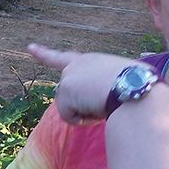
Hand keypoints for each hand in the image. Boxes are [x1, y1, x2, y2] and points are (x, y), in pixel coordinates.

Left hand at [28, 43, 145, 124]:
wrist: (135, 87)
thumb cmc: (138, 86)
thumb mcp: (121, 82)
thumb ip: (105, 88)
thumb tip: (102, 107)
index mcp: (91, 61)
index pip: (64, 58)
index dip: (45, 54)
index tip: (29, 48)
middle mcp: (77, 65)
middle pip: (69, 95)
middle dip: (76, 105)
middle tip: (102, 104)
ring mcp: (69, 76)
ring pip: (71, 108)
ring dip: (87, 113)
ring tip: (107, 104)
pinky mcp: (65, 90)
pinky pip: (69, 117)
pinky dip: (83, 120)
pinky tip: (98, 111)